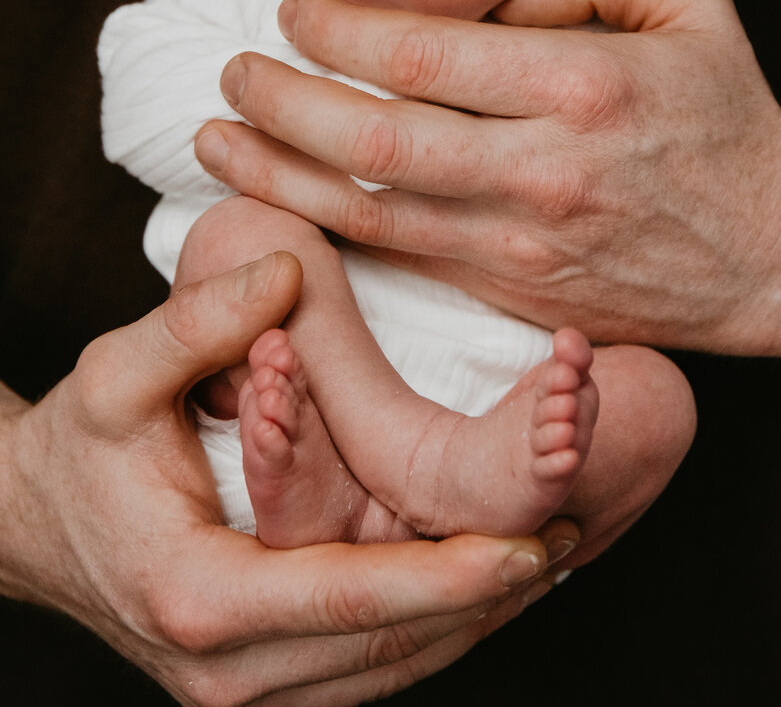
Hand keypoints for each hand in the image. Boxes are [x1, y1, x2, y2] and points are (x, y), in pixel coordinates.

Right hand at [0, 253, 566, 705]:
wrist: (30, 526)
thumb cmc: (79, 447)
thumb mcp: (119, 372)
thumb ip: (200, 325)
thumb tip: (283, 274)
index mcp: (201, 597)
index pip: (351, 598)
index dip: (450, 575)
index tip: (532, 545)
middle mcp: (226, 669)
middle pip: (387, 648)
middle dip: (484, 598)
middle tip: (569, 535)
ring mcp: (242, 691)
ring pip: (387, 673)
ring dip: (471, 622)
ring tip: (549, 557)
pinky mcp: (258, 686)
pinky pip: (365, 674)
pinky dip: (430, 634)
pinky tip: (482, 586)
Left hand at [192, 0, 780, 358]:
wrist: (780, 255)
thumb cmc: (731, 118)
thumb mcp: (689, 7)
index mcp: (583, 85)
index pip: (422, 54)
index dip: (337, 32)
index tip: (292, 11)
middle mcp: (544, 172)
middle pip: (373, 141)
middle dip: (280, 104)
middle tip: (231, 72)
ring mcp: (524, 247)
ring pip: (369, 213)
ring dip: (278, 174)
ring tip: (217, 140)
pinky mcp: (515, 296)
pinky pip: (402, 259)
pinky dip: (329, 230)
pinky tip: (282, 200)